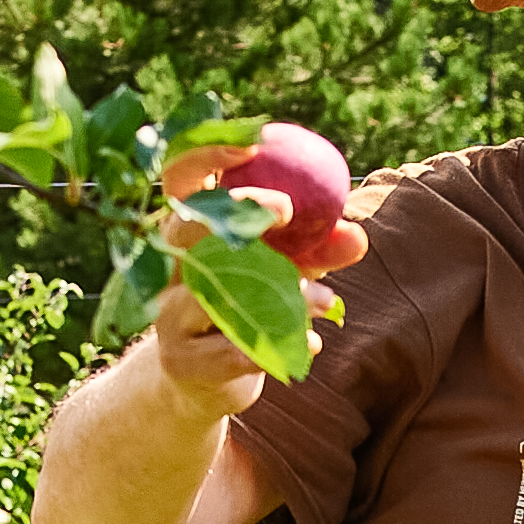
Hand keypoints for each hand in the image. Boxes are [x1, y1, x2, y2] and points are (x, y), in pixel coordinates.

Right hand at [145, 141, 364, 421]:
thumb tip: (357, 234)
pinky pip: (232, 349)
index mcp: (186, 230)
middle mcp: (167, 268)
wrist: (205, 380)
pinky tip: (314, 343)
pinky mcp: (184, 362)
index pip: (180, 178)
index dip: (207, 153)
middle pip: (186, 227)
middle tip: (288, 208)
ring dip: (281, 293)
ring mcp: (167, 316)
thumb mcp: (285, 271)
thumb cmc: (248, 306)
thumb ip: (316, 251)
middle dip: (237, 210)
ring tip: (327, 300)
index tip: (255, 143)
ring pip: (215, 293)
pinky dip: (282, 344)